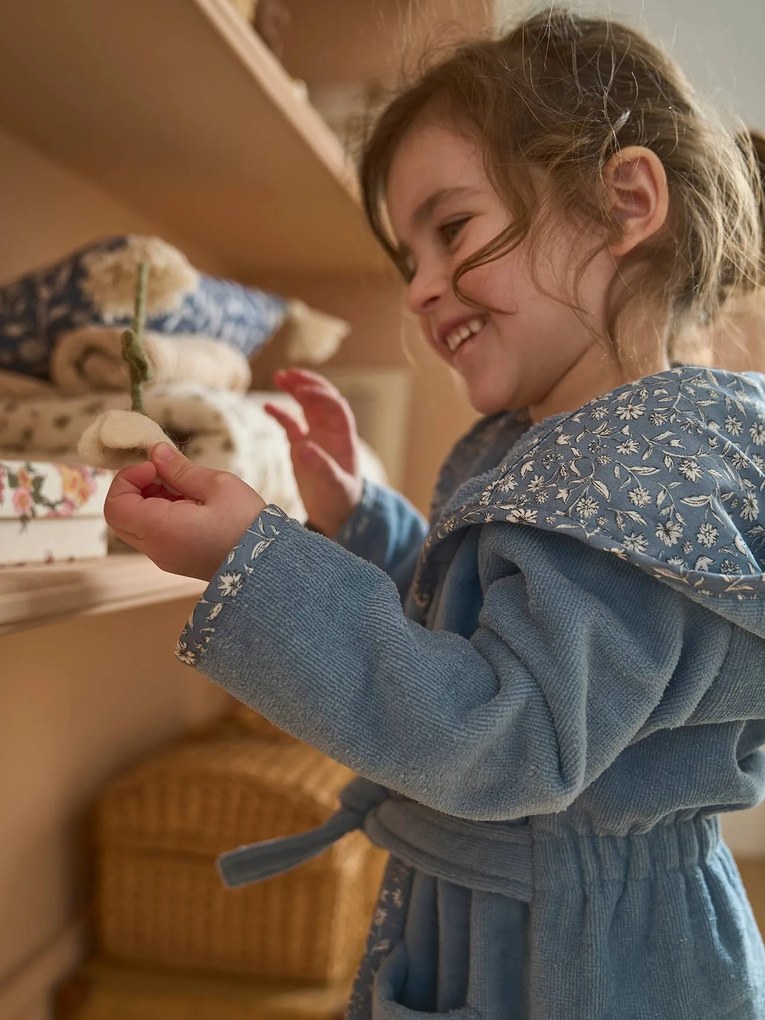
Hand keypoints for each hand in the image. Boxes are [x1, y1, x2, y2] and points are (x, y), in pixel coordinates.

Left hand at [104, 443, 266, 579]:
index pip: (115, 505)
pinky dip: (161, 513)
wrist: (269, 564)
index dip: (127, 479)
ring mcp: (164, 557)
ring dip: (149, 499)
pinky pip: (153, 533)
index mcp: (161, 530)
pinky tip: (191, 503)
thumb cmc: (247, 524)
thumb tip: (156, 452)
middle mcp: (156, 549)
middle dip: (135, 488)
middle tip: (165, 474)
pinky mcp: (175, 559)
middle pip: (120, 516)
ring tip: (185, 488)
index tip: (155, 466)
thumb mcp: (218, 486)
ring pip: (135, 524)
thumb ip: (181, 469)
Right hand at [264, 368, 362, 535]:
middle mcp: (331, 432)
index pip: (335, 407)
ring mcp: (316, 437)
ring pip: (306, 406)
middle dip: (307, 384)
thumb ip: (322, 468)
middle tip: (289, 374)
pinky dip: (280, 414)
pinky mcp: (301, 446)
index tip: (304, 390)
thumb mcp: (335, 487)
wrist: (336, 514)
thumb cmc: (341, 501)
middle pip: (321, 399)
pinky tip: (266, 407)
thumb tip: (304, 446)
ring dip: (295, 389)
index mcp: (344, 438)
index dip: (321, 396)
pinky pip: (290, 424)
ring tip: (280, 376)